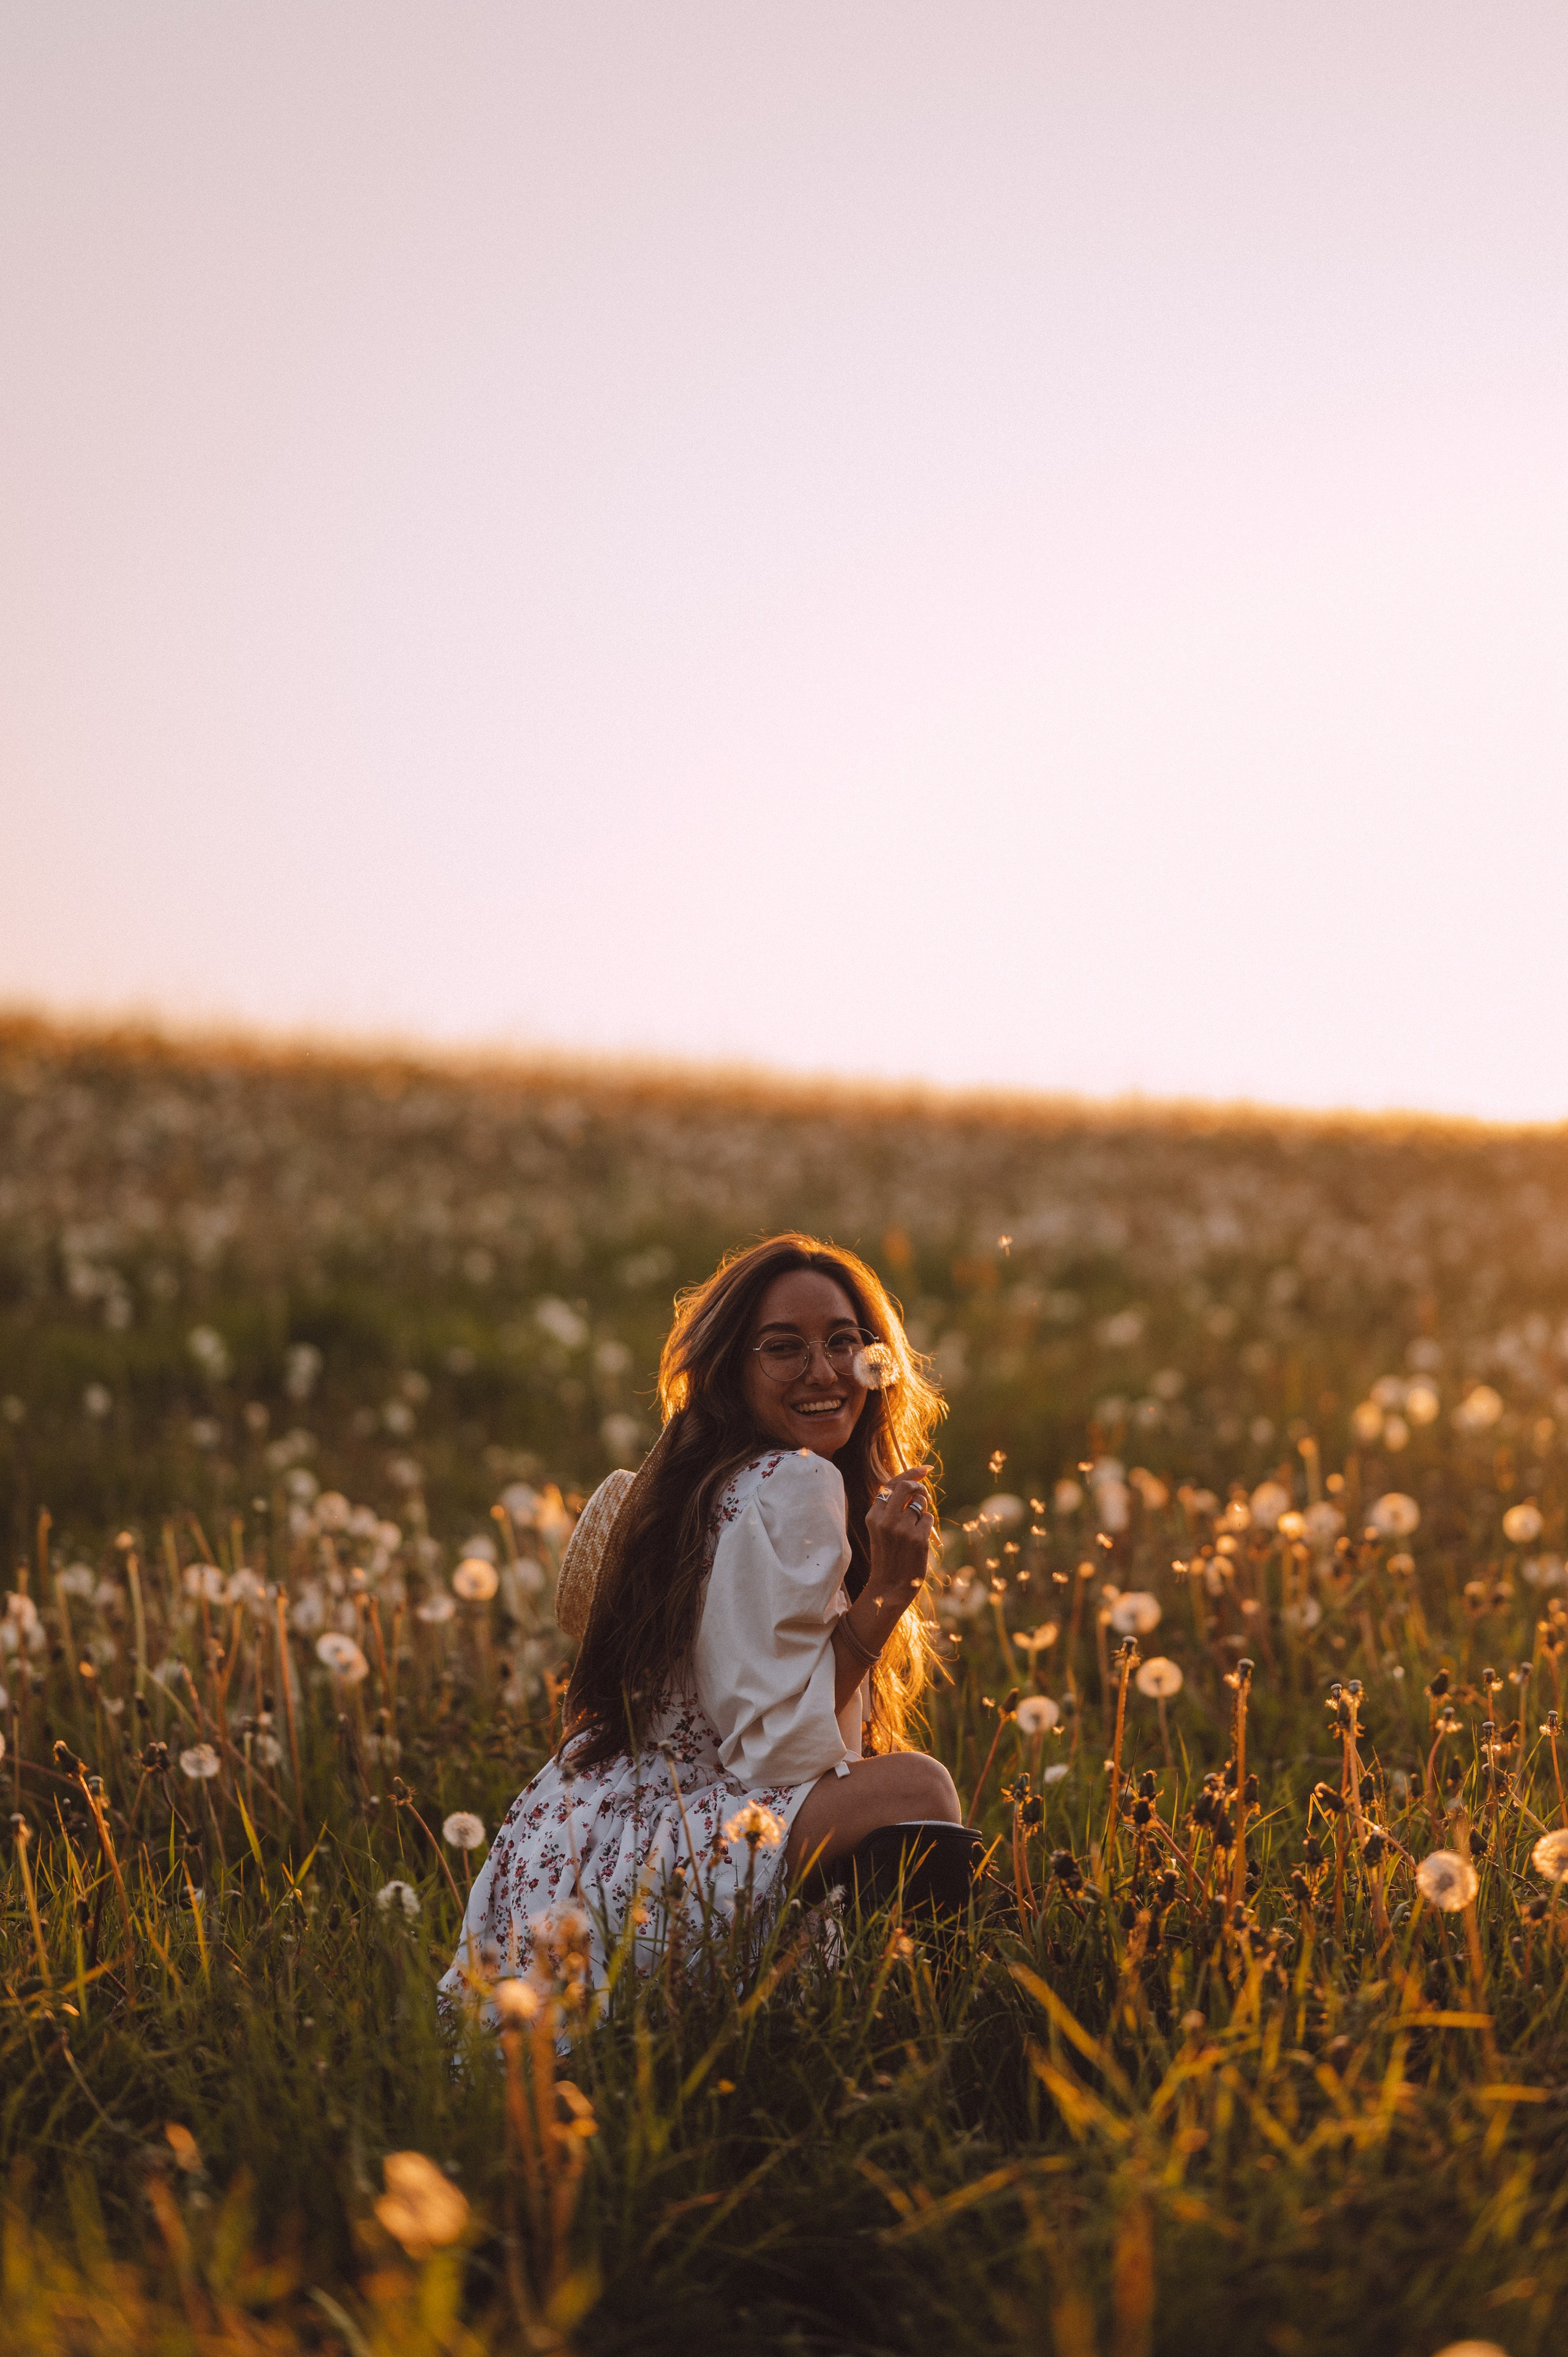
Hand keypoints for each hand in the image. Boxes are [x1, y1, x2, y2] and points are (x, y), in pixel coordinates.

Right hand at [864, 1467, 933, 1613]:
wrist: (890, 1587)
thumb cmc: (888, 1555)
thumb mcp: (880, 1529)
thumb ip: (891, 1507)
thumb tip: (914, 1483)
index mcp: (873, 1515)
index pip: (891, 1483)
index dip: (910, 1473)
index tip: (925, 1469)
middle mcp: (885, 1520)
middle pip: (906, 1487)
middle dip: (919, 1487)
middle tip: (922, 1496)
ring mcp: (902, 1529)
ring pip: (921, 1504)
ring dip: (924, 1511)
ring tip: (916, 1527)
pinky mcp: (918, 1538)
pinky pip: (929, 1518)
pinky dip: (928, 1525)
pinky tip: (919, 1539)